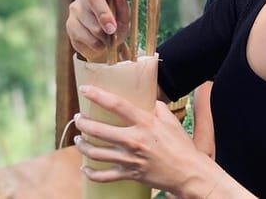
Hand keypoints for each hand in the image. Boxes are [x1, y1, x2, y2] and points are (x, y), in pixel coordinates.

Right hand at [66, 0, 129, 60]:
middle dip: (103, 13)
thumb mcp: (124, 13)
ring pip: (87, 18)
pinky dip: (95, 42)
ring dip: (101, 32)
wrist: (107, 48)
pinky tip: (100, 44)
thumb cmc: (117, 25)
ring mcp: (75, 8)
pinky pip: (82, 33)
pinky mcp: (70, 24)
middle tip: (112, 28)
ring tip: (108, 37)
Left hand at [73, 85, 208, 194]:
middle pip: (99, 130)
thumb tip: (147, 98)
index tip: (85, 89)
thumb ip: (156, 107)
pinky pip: (103, 176)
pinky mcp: (129, 174)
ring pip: (96, 152)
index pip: (117, 105)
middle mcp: (134, 140)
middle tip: (78, 119)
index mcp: (145, 123)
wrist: (188, 172)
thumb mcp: (171, 121)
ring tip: (78, 139)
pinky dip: (90, 173)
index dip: (98, 96)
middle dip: (83, 123)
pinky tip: (84, 168)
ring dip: (82, 145)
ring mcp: (130, 158)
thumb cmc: (181, 145)